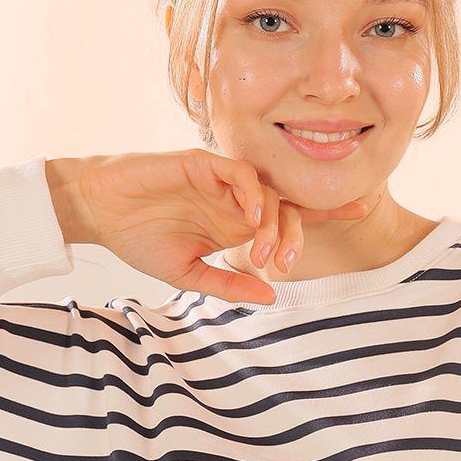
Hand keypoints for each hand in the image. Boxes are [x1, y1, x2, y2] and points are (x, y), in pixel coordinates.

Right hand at [46, 148, 367, 303]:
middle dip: (295, 233)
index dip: (325, 211)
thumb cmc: (138, 240)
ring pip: (267, 191)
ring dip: (271, 222)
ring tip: (261, 251)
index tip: (361, 210)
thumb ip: (227, 286)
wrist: (99, 212)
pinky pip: (238, 172)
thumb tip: (271, 297)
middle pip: (285, 205)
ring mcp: (219, 180)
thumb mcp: (187, 274)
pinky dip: (250, 192)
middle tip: (286, 262)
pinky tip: (248, 216)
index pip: (288, 214)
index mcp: (234, 223)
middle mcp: (233, 199)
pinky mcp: (201, 163)